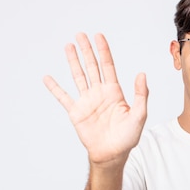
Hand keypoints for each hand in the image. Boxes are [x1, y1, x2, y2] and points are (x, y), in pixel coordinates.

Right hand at [43, 33, 148, 164]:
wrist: (112, 154)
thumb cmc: (128, 137)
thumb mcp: (139, 115)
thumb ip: (140, 95)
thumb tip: (142, 74)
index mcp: (114, 92)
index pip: (108, 66)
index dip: (103, 51)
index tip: (98, 36)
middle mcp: (99, 93)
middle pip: (91, 66)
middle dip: (86, 50)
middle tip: (80, 34)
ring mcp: (87, 101)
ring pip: (78, 76)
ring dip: (73, 61)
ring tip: (68, 46)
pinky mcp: (76, 112)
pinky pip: (63, 97)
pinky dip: (55, 88)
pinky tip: (47, 78)